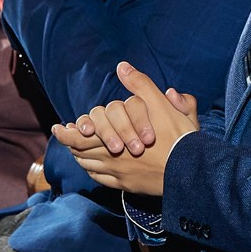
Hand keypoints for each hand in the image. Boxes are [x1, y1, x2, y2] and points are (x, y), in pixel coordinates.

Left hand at [58, 62, 199, 194]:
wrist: (190, 171)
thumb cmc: (179, 136)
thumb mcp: (161, 104)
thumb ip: (140, 84)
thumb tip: (122, 66)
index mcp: (118, 133)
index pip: (83, 133)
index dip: (69, 131)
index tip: (61, 127)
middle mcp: (113, 153)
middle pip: (81, 149)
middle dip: (69, 142)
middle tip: (61, 136)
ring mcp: (117, 171)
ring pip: (88, 164)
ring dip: (78, 156)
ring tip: (72, 150)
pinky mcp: (125, 185)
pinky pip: (99, 179)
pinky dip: (91, 171)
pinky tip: (89, 166)